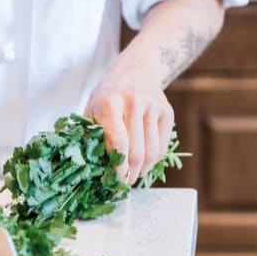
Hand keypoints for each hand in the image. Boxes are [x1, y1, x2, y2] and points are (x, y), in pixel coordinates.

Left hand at [85, 52, 174, 184]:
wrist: (135, 70)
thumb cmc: (107, 96)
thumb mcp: (91, 109)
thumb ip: (90, 135)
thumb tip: (91, 169)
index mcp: (110, 103)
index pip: (118, 144)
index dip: (117, 169)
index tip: (113, 182)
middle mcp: (133, 103)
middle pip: (136, 152)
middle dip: (130, 175)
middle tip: (123, 185)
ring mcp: (153, 106)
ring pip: (152, 152)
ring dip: (143, 171)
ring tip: (134, 176)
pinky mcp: (166, 111)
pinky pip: (162, 145)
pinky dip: (154, 160)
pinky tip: (144, 164)